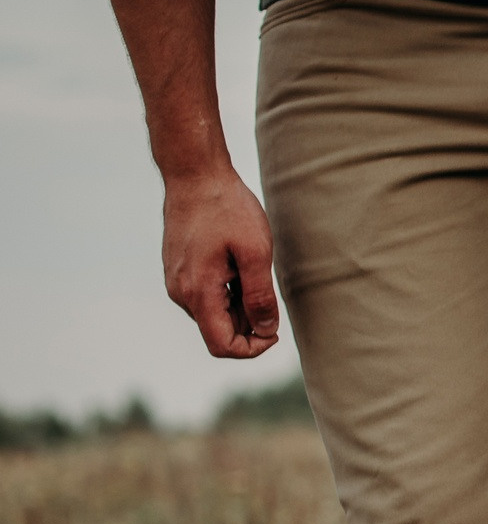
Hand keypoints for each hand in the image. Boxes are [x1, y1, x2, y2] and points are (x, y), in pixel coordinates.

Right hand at [164, 167, 280, 358]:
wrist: (195, 175)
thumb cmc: (227, 209)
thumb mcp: (256, 253)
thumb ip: (260, 296)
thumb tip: (265, 330)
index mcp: (198, 293)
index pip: (222, 346)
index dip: (253, 348)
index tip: (275, 330)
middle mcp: (181, 293)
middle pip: (219, 332)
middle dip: (249, 324)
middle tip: (268, 290)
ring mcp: (177, 281)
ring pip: (213, 314)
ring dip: (240, 306)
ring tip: (253, 270)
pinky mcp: (179, 270)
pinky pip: (206, 295)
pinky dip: (228, 292)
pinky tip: (240, 265)